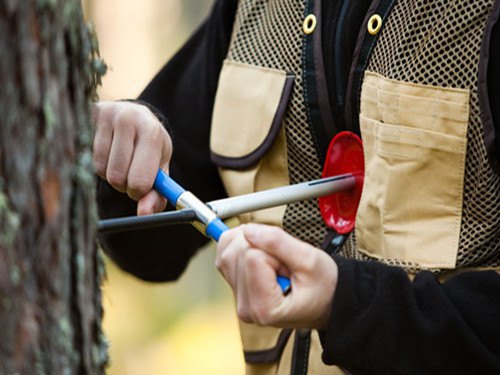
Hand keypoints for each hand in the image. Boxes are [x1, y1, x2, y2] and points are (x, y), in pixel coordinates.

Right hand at [92, 101, 171, 214]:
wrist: (134, 113)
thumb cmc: (149, 146)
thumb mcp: (160, 169)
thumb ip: (156, 195)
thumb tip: (144, 215)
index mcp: (151, 132)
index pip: (140, 180)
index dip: (139, 191)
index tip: (141, 187)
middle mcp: (128, 119)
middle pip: (116, 177)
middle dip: (123, 184)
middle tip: (129, 173)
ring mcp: (105, 115)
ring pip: (100, 169)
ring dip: (109, 174)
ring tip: (118, 160)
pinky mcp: (86, 115)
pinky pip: (86, 157)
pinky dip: (96, 162)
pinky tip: (105, 151)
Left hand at [216, 223, 337, 328]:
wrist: (328, 300)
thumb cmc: (324, 288)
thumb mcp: (310, 260)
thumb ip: (279, 243)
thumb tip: (249, 230)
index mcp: (264, 308)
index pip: (252, 256)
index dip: (274, 251)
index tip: (289, 266)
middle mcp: (246, 306)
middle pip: (236, 252)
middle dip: (261, 247)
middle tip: (284, 264)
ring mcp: (238, 297)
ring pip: (227, 249)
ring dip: (251, 243)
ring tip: (276, 262)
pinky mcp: (235, 286)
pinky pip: (225, 252)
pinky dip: (241, 243)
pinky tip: (260, 252)